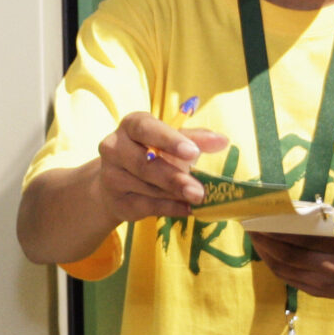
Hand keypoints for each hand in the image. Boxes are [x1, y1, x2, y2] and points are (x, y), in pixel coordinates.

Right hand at [91, 112, 229, 226]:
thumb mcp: (172, 141)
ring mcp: (111, 175)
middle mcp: (114, 147)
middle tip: (199, 191)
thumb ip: (195, 139)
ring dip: (174, 194)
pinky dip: (170, 208)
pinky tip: (187, 209)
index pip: (146, 128)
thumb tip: (222, 141)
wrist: (119, 182)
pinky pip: (146, 206)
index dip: (169, 140)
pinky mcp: (116, 201)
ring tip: (197, 198)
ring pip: (146, 187)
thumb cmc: (151, 153)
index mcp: (131, 125)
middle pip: (144, 163)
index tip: (193, 153)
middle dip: (174, 178)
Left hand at [250, 205, 333, 308]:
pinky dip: (273, 266)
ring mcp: (322, 283)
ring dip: (264, 252)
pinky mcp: (318, 292)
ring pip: (284, 269)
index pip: (305, 236)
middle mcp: (330, 267)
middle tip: (249, 223)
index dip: (280, 227)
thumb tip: (330, 211)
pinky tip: (265, 253)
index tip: (263, 214)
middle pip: (288, 254)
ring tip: (252, 235)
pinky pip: (289, 279)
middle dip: (264, 238)